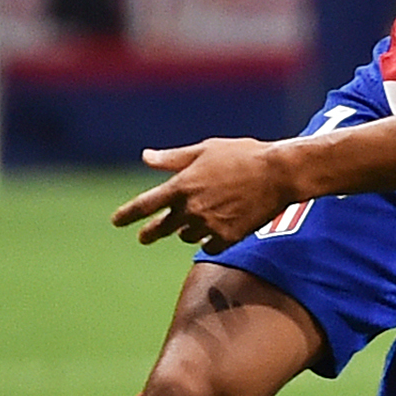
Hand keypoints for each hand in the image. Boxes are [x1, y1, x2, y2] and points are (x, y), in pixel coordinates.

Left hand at [112, 138, 296, 249]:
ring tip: (199, 219)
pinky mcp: (228, 237)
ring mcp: (209, 225)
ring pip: (187, 235)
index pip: (144, 205)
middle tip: (144, 236)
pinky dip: (209, 239)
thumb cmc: (242, 155)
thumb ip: (173, 158)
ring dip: (187, 229)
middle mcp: (191, 209)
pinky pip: (209, 245)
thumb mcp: (205, 149)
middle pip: (161, 228)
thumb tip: (146, 157)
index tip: (116, 221)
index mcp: (182, 185)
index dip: (127, 214)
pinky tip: (217, 231)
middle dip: (150, 233)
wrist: (279, 174)